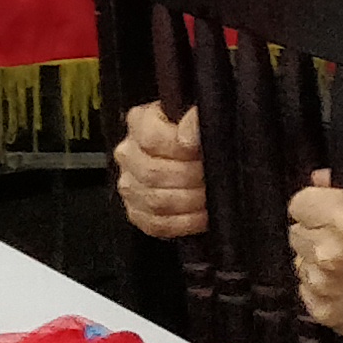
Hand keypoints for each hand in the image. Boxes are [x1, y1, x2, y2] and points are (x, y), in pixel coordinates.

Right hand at [113, 103, 206, 239]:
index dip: (179, 146)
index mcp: (140, 123)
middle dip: (190, 176)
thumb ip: (195, 119)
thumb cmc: (198, 137)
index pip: (150, 137)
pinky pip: (157, 224)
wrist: (197, 157)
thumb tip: (192, 126)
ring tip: (211, 195)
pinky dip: (184, 222)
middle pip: (153, 172)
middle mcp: (129, 153)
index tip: (200, 149)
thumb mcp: (198, 118)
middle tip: (214, 175)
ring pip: (156, 200)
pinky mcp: (137, 213)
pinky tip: (202, 215)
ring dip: (190, 200)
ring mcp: (130, 185)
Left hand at [286, 172, 342, 342]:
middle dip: (317, 235)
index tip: (331, 214)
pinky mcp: (326, 311)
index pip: (300, 203)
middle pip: (297, 233)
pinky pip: (308, 292)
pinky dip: (323, 290)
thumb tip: (318, 179)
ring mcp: (326, 282)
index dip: (316, 207)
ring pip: (301, 263)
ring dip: (319, 263)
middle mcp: (331, 249)